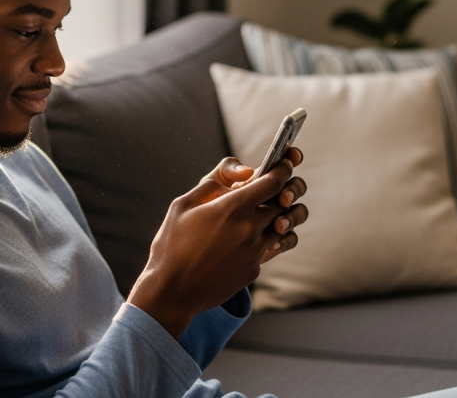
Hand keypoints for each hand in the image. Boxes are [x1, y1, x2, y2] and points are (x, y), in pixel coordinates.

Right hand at [127, 148, 306, 337]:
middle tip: (279, 187)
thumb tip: (242, 172)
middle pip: (284, 203)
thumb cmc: (172, 245)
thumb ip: (214, 182)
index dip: (283, 168)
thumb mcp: (183, 205)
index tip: (285, 163)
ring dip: (281, 216)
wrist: (171, 292)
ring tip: (271, 212)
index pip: (273, 181)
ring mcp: (254, 252)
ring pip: (283, 227)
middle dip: (286, 191)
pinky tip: (251, 238)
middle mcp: (249, 229)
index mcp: (232, 208)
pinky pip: (270, 248)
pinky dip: (267, 239)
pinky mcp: (254, 270)